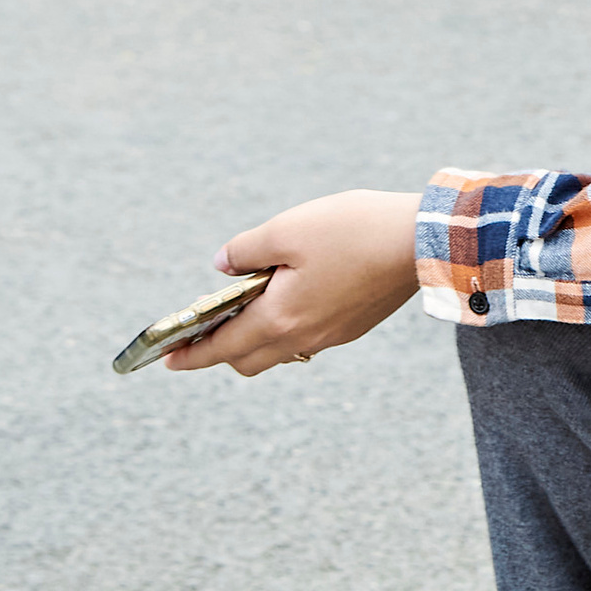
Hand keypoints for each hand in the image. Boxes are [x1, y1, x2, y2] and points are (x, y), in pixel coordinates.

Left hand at [163, 192, 421, 375]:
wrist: (423, 241)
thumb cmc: (353, 230)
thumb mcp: (286, 229)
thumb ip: (245, 250)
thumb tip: (223, 266)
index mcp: (280, 318)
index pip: (222, 348)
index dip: (190, 354)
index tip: (166, 359)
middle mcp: (305, 336)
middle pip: (249, 360)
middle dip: (221, 351)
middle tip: (203, 333)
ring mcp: (333, 335)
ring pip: (280, 351)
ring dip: (255, 339)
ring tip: (247, 309)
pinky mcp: (354, 325)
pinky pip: (307, 338)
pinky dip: (286, 327)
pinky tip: (290, 297)